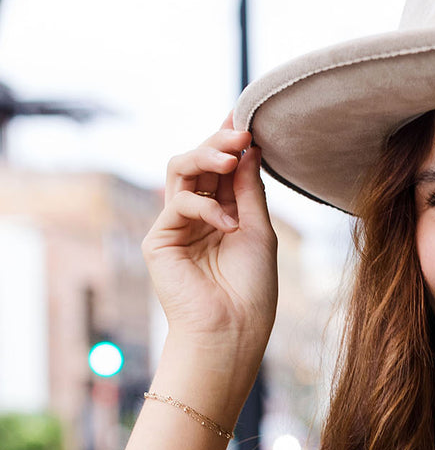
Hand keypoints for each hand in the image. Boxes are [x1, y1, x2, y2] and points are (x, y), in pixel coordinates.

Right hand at [141, 111, 277, 358]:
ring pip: (180, 170)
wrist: (232, 331)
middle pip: (199, 162)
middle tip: (240, 132)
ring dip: (205, 156)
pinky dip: (204, 206)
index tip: (246, 117)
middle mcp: (197, 216)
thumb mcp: (259, 231)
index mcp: (223, 213)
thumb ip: (249, 190)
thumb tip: (248, 149)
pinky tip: (227, 223)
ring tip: (231, 156)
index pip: (221, 168)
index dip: (230, 142)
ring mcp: (176, 225)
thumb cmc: (251, 290)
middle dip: (219, 142)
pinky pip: (178, 203)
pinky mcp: (159, 239)